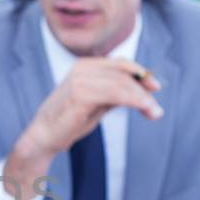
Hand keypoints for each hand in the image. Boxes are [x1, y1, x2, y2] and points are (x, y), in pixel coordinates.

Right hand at [5, 59, 161, 192]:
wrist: (44, 136)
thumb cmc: (69, 120)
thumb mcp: (96, 103)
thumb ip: (115, 93)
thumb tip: (143, 90)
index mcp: (84, 66)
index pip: (120, 63)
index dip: (140, 73)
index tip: (155, 87)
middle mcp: (82, 69)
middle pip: (124, 73)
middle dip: (144, 90)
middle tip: (156, 108)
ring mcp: (80, 80)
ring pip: (122, 84)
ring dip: (142, 98)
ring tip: (153, 112)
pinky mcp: (81, 95)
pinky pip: (116, 94)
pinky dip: (134, 101)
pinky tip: (143, 109)